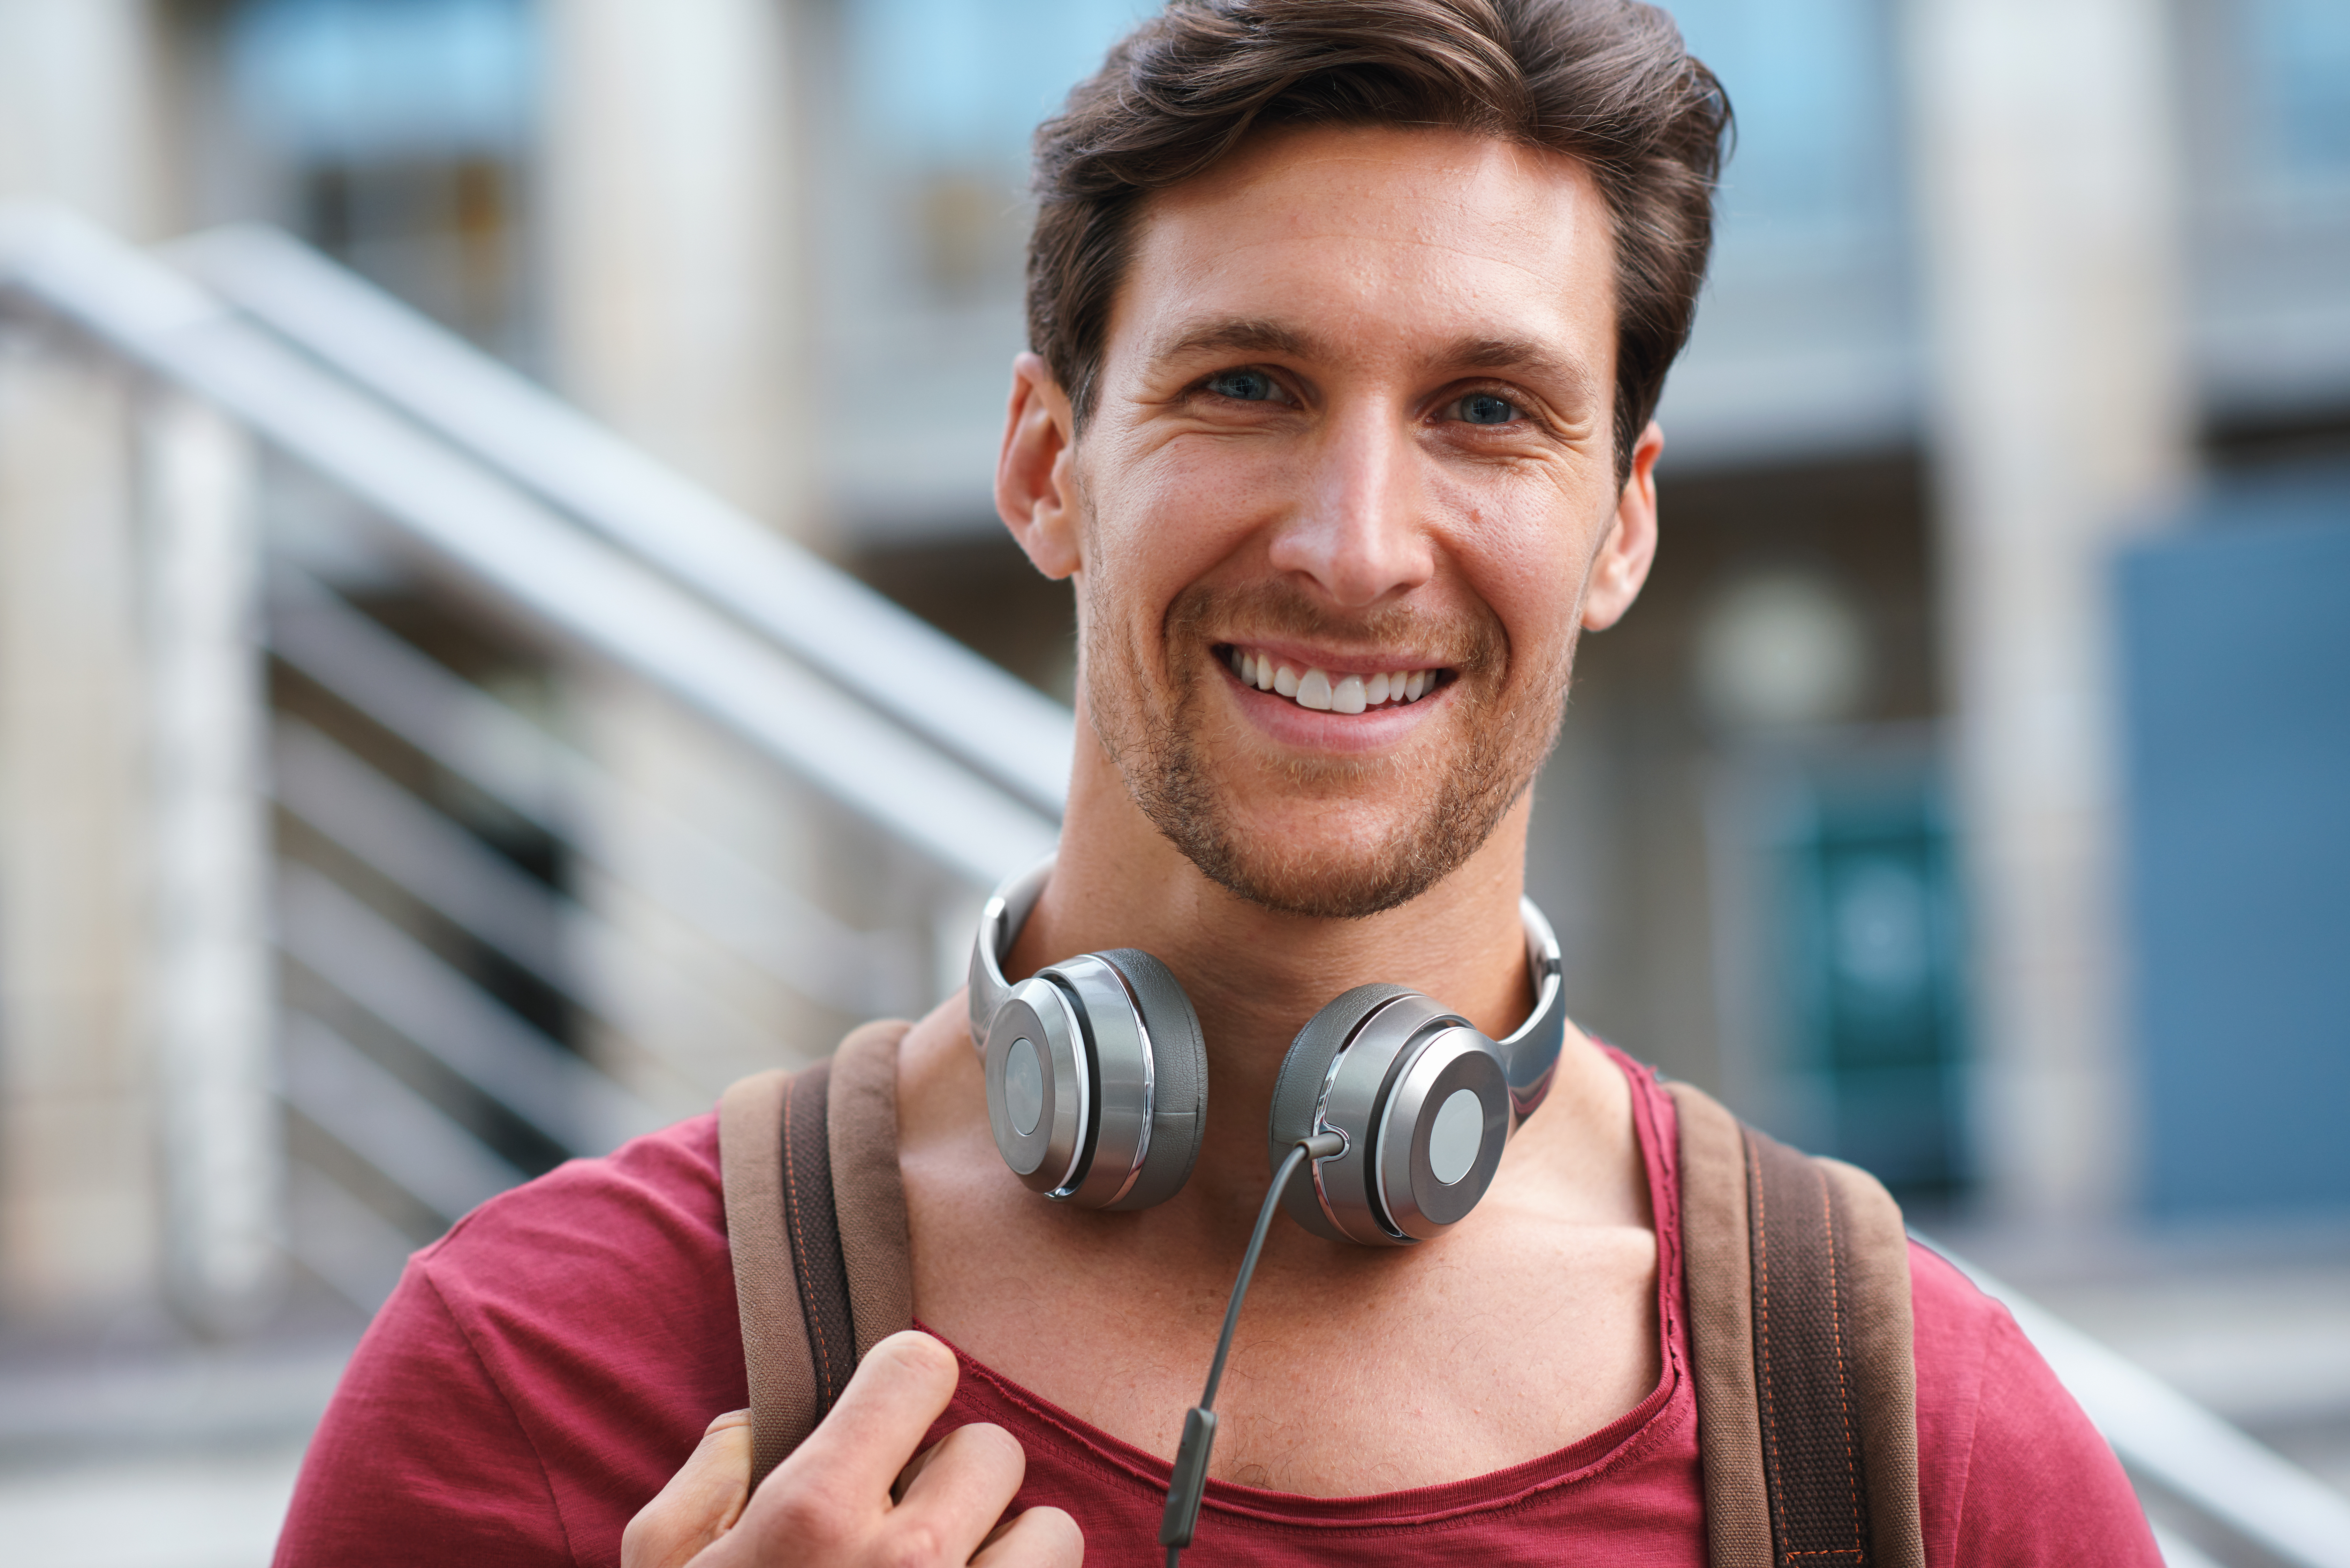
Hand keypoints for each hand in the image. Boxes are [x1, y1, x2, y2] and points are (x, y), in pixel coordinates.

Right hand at [623, 1330, 1082, 1566]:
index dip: (902, 1389)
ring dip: (1007, 1556)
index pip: (919, 1366)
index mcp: (815, 1512)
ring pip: (1050, 1530)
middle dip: (952, 1486)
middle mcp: (909, 1561)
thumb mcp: (663, 1565)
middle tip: (903, 1537)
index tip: (887, 1425)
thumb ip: (714, 1471)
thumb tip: (770, 1420)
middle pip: (994, 1449)